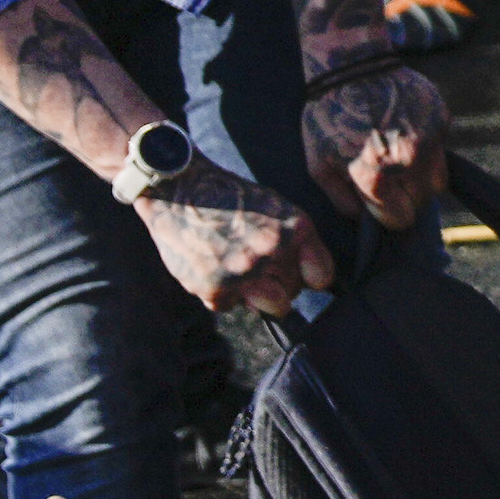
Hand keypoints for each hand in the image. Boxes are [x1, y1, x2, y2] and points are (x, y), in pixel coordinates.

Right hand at [137, 160, 332, 311]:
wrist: (177, 190)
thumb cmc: (229, 198)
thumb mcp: (275, 207)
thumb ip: (295, 242)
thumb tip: (310, 281)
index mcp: (295, 228)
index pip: (322, 276)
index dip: (309, 277)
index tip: (299, 276)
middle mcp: (273, 251)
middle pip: (293, 293)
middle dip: (279, 285)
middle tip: (256, 266)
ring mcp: (245, 272)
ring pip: (270, 307)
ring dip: (256, 297)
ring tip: (237, 270)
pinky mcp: (216, 288)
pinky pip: (230, 306)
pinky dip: (221, 293)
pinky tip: (211, 266)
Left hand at [303, 53, 447, 228]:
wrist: (351, 63)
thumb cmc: (329, 116)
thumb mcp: (319, 163)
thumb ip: (342, 199)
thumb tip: (364, 217)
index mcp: (376, 175)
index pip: (400, 219)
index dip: (389, 215)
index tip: (382, 203)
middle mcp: (407, 160)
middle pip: (424, 202)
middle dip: (408, 197)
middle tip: (391, 181)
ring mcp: (429, 137)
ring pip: (439, 180)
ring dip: (422, 178)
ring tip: (400, 161)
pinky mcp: (441, 117)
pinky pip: (441, 148)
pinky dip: (427, 147)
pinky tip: (405, 130)